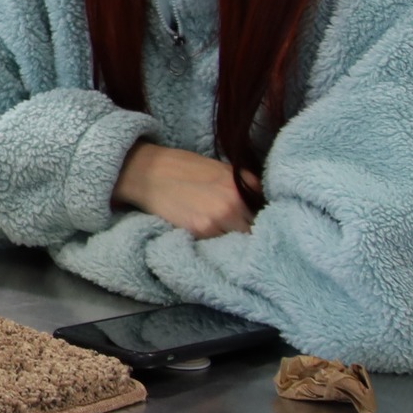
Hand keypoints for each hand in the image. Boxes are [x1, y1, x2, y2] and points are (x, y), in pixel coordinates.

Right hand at [112, 142, 258, 238]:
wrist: (147, 172)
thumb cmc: (181, 167)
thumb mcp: (221, 168)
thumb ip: (243, 186)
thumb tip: (259, 205)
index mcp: (241, 185)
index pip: (265, 212)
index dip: (260, 218)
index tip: (254, 222)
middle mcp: (235, 202)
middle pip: (254, 229)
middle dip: (247, 230)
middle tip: (234, 230)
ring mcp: (219, 218)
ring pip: (239, 240)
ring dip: (232, 239)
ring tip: (220, 234)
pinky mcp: (201, 231)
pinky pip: (220, 245)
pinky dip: (217, 243)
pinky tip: (207, 235)